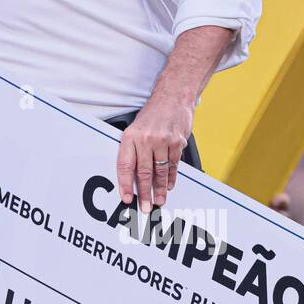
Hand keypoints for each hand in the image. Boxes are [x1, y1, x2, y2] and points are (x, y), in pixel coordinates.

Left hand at [115, 97, 192, 212]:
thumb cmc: (152, 114)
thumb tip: (131, 175)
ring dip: (160, 189)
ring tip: (159, 200)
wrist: (173, 96)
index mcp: (130, 137)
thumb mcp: (134, 128)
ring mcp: (163, 141)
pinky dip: (171, 177)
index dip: (125, 184)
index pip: (125, 166)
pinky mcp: (177, 142)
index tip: (126, 198)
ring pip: (160, 171)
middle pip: (144, 173)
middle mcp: (146, 140)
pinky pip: (174, 165)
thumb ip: (133, 150)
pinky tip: (168, 185)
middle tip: (145, 207)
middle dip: (145, 193)